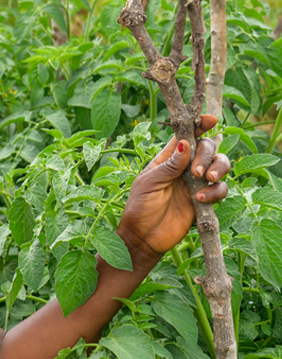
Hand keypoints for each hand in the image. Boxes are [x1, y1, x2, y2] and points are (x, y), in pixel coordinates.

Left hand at [116, 115, 230, 263]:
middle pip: (208, 148)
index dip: (199, 126)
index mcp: (168, 159)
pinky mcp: (204, 200)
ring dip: (217, 168)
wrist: (142, 238)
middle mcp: (185, 168)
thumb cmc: (139, 208)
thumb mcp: (149, 183)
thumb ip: (170, 165)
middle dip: (207, 154)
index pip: (187, 137)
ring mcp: (196, 184)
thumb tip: (187, 143)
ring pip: (219, 166)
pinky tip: (200, 199)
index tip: (210, 120)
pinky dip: (215, 191)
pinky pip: (220, 189)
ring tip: (204, 179)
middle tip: (196, 172)